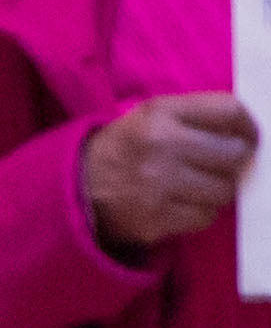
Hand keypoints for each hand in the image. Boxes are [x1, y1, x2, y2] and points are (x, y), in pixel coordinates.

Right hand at [83, 96, 256, 260]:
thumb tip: (247, 132)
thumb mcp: (151, 117)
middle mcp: (161, 144)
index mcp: (160, 113)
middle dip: (234, 161)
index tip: (246, 137)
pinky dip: (200, 212)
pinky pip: (206, 216)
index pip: (229, 110)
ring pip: (224, 189)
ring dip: (216, 190)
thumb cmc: (126, 147)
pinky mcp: (158, 216)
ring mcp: (160, 183)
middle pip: (234, 152)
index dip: (248, 126)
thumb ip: (196, 117)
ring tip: (195, 186)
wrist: (79, 185)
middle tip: (220, 165)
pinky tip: (182, 203)